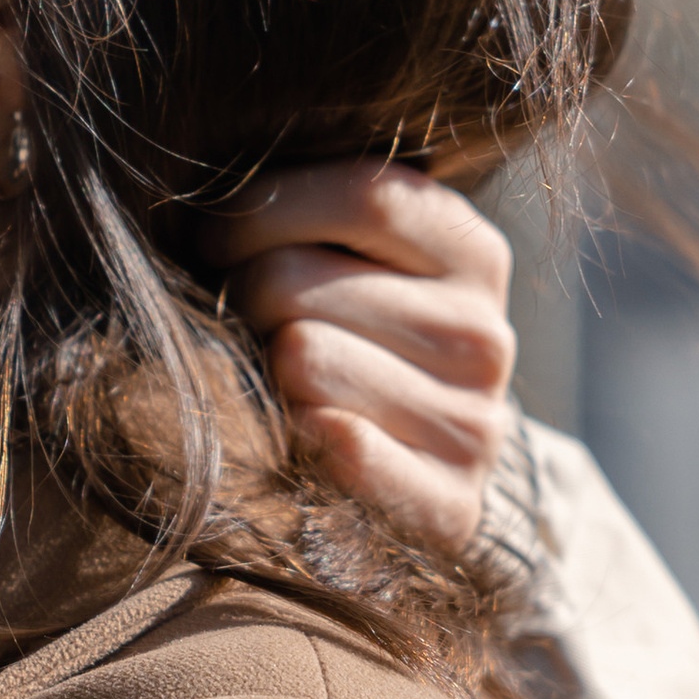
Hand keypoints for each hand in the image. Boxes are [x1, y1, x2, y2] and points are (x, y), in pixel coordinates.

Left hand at [204, 160, 517, 557]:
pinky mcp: (450, 502)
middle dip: (241, 295)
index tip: (213, 238)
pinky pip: (342, 448)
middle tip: (239, 322)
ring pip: (301, 360)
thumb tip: (215, 197)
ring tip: (270, 381)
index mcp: (472, 253)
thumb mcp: (352, 261)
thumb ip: (309, 217)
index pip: (363, 196)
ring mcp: (473, 423)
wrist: (415, 476)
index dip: (262, 209)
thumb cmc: (350, 343)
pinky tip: (295, 435)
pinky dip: (300, 438)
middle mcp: (484, 336)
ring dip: (260, 373)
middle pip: (298, 280)